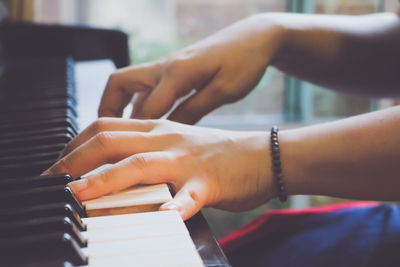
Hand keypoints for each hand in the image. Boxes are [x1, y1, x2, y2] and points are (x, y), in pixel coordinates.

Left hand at [43, 118, 273, 219]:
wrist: (260, 155)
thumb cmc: (214, 153)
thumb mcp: (175, 141)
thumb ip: (145, 147)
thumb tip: (112, 164)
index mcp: (157, 128)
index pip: (105, 127)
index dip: (75, 144)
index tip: (58, 165)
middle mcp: (166, 139)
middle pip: (112, 141)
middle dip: (76, 160)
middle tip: (54, 182)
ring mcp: (186, 160)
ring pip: (141, 165)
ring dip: (107, 179)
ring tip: (81, 194)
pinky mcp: (208, 182)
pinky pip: (187, 196)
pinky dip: (172, 207)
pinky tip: (162, 217)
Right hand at [98, 15, 283, 123]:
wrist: (255, 37)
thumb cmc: (244, 62)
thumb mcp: (224, 91)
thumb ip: (194, 110)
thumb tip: (168, 131)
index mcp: (178, 73)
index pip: (145, 109)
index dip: (132, 135)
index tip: (124, 155)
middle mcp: (166, 67)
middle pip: (118, 84)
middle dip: (107, 111)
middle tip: (105, 137)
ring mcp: (167, 66)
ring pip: (128, 84)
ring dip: (118, 106)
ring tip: (118, 134)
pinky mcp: (173, 70)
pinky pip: (145, 87)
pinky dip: (137, 103)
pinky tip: (144, 122)